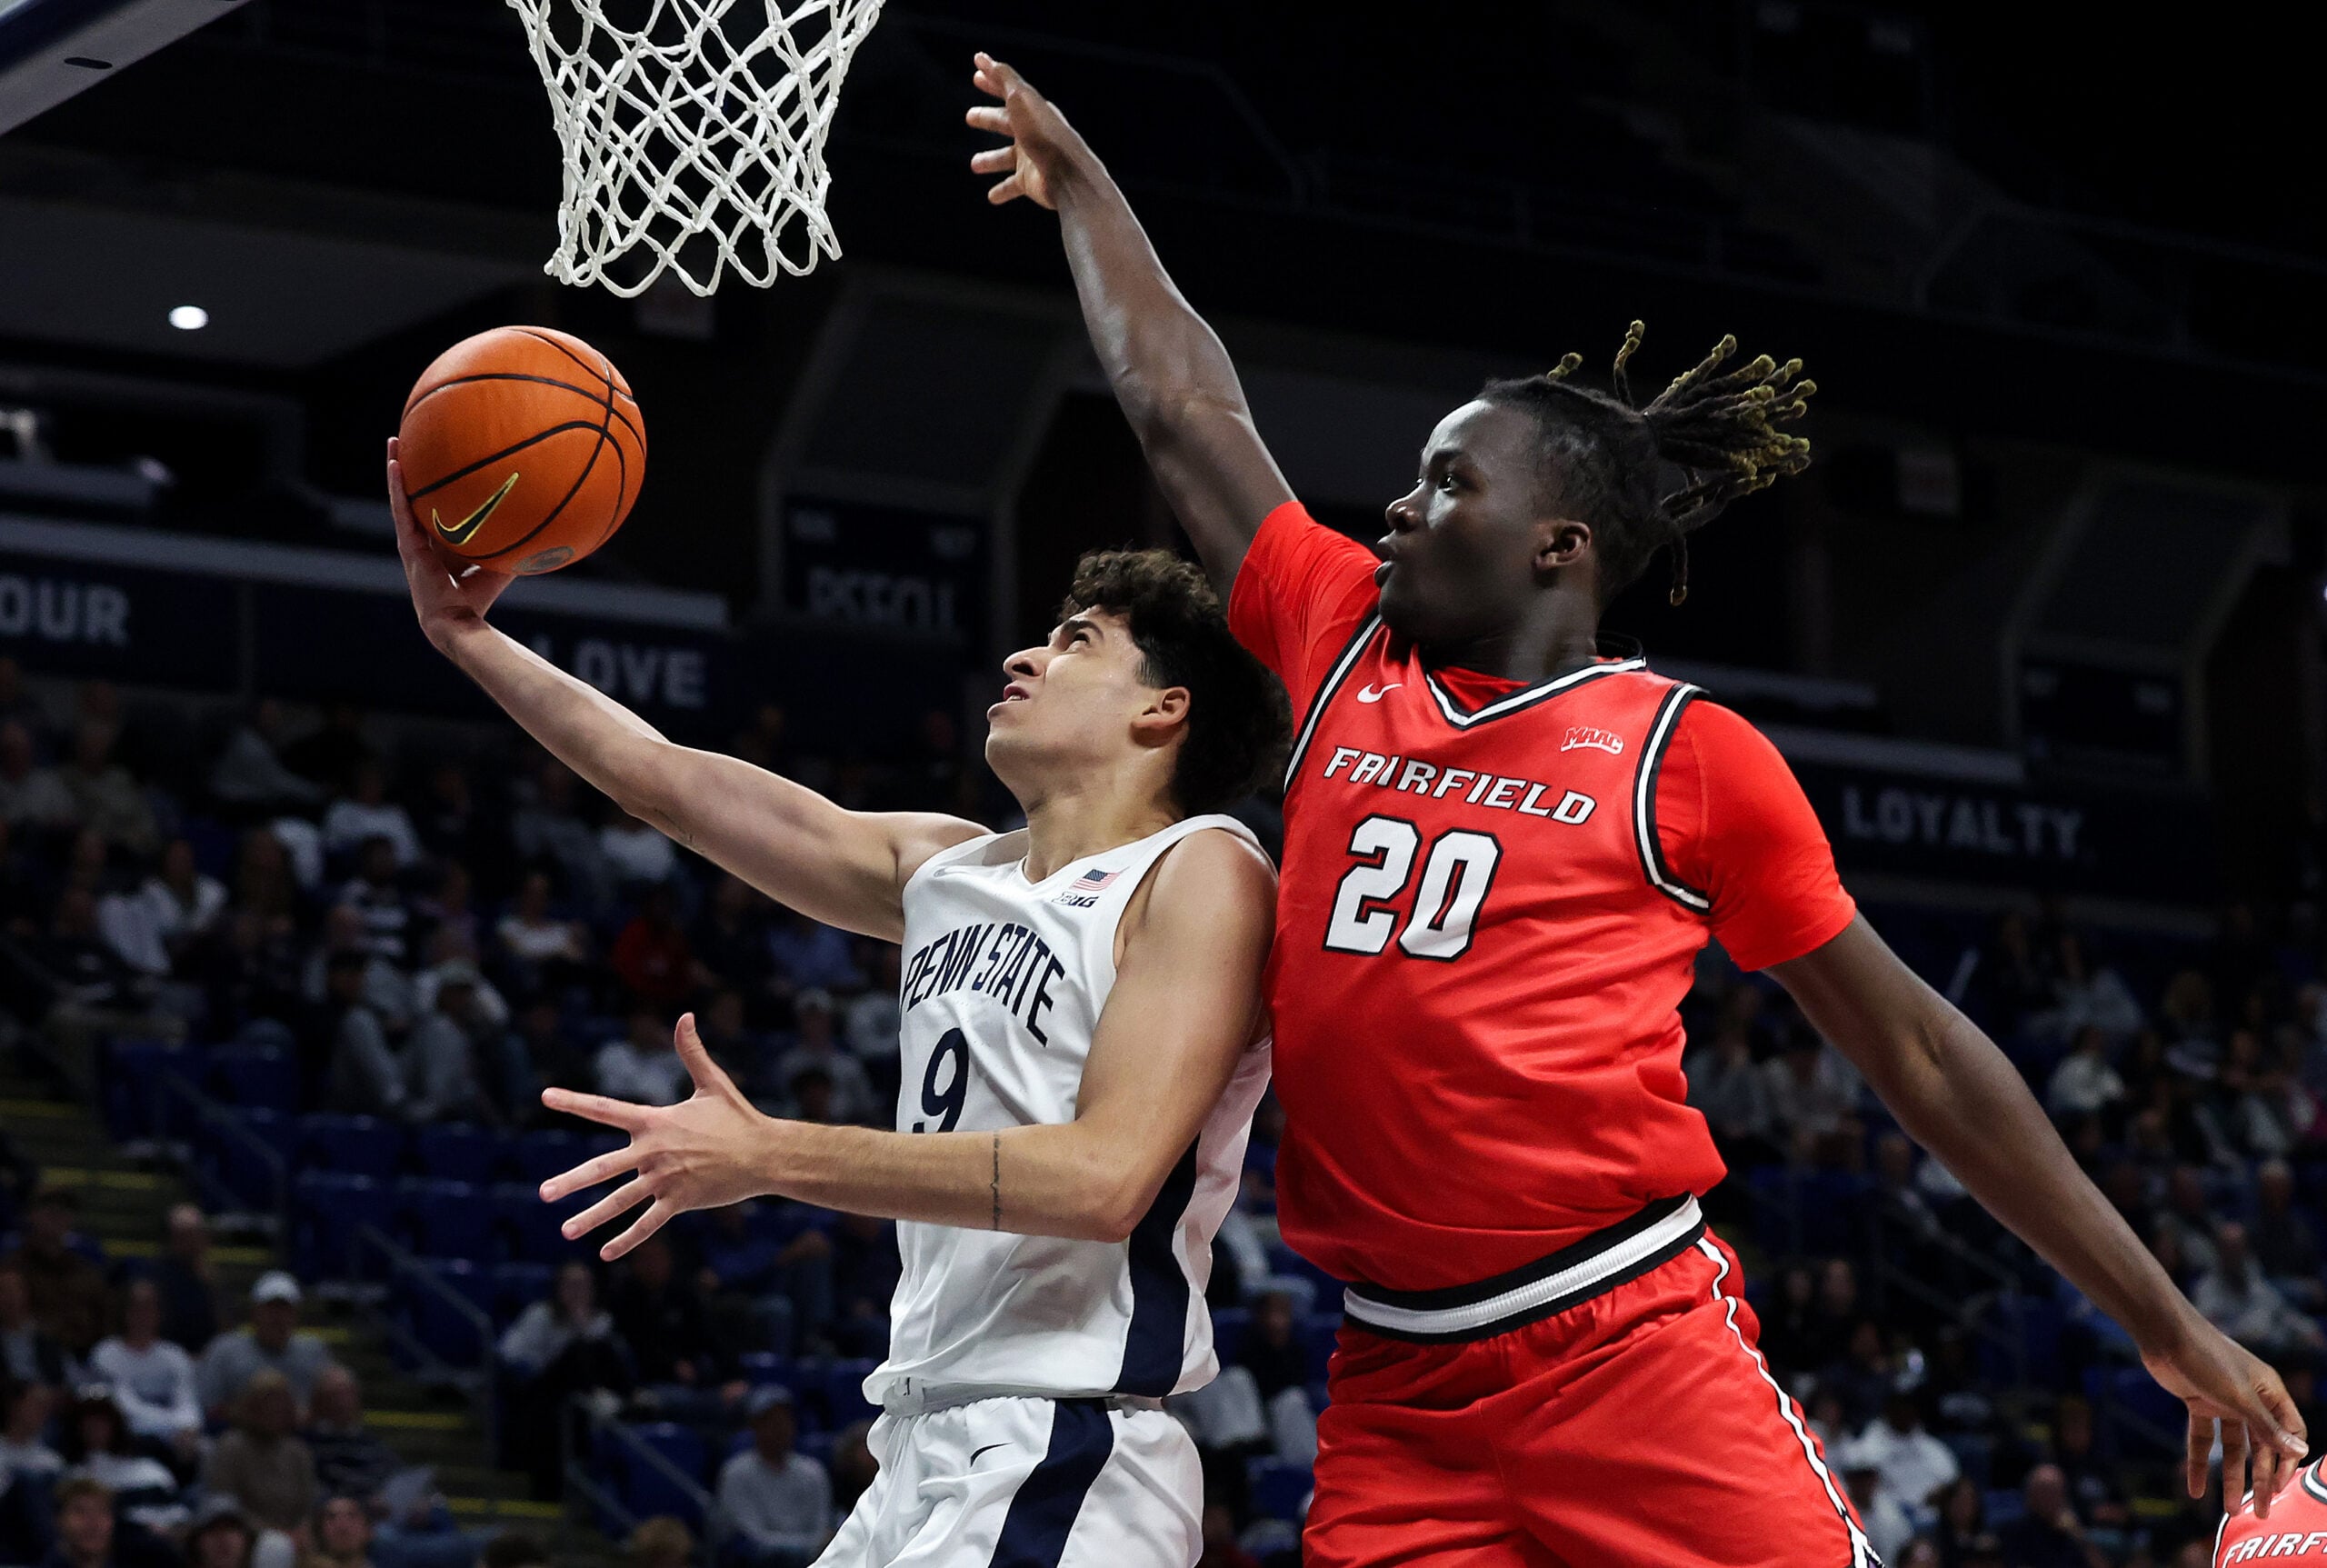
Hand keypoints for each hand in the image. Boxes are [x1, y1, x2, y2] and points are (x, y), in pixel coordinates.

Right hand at [388, 436, 514, 651]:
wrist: (456, 620)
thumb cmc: (478, 600)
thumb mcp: (498, 567)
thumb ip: (513, 548)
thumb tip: (541, 530)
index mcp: (439, 543)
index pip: (434, 509)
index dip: (433, 489)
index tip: (438, 464)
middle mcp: (423, 539)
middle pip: (415, 497)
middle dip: (413, 470)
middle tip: (411, 442)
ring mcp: (412, 542)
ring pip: (402, 498)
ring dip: (397, 469)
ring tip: (395, 441)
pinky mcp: (408, 546)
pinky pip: (401, 510)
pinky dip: (397, 487)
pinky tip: (396, 464)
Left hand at [540, 1013, 778, 1260]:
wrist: (766, 1153)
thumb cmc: (738, 1117)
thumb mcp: (713, 1083)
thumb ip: (692, 1052)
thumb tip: (685, 1015)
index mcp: (656, 1122)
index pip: (606, 1109)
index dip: (574, 1101)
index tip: (545, 1096)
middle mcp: (655, 1151)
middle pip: (604, 1167)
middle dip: (571, 1182)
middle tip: (543, 1193)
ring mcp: (666, 1179)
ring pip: (621, 1201)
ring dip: (591, 1217)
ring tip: (566, 1231)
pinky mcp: (681, 1201)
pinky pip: (649, 1223)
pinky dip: (627, 1239)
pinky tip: (606, 1252)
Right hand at [965, 51, 1094, 209]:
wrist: (1071, 179)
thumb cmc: (1046, 139)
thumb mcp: (1023, 104)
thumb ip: (1005, 82)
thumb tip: (985, 59)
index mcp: (1032, 111)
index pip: (1009, 90)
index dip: (993, 79)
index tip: (977, 71)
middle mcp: (1031, 133)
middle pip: (1005, 123)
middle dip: (988, 119)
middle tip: (969, 117)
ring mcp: (1031, 158)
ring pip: (1005, 157)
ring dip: (990, 160)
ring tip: (974, 165)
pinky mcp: (1030, 181)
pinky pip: (1012, 186)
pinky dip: (1002, 190)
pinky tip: (991, 197)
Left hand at [2143, 1314, 2307, 1514]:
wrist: (2164, 1334)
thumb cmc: (2208, 1358)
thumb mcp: (2240, 1397)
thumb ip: (2266, 1427)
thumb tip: (2300, 1451)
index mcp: (2269, 1392)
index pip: (2289, 1433)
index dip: (2287, 1461)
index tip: (2279, 1488)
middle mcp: (2250, 1398)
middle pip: (2260, 1446)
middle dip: (2260, 1479)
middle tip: (2259, 1512)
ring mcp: (2223, 1401)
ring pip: (2232, 1447)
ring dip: (2231, 1477)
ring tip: (2229, 1509)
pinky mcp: (2198, 1402)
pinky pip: (2203, 1439)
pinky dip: (2199, 1463)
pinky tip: (2196, 1490)